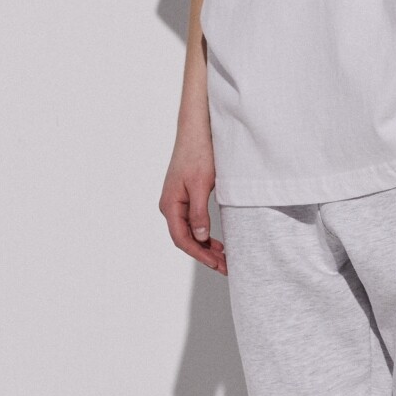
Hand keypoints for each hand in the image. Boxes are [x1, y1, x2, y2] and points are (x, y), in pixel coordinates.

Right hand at [159, 116, 226, 271]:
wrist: (196, 128)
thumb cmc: (198, 152)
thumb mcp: (201, 185)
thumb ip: (199, 213)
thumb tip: (201, 237)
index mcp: (170, 204)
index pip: (182, 239)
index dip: (200, 254)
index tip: (217, 264)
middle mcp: (170, 206)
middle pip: (186, 239)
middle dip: (205, 254)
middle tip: (225, 266)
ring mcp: (177, 202)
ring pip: (191, 232)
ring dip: (206, 246)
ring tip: (224, 258)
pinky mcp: (185, 197)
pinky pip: (194, 222)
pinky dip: (205, 234)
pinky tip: (217, 242)